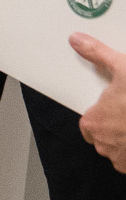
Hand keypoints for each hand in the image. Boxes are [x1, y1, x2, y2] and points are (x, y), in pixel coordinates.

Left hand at [72, 32, 125, 171]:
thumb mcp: (123, 68)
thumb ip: (97, 55)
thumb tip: (78, 41)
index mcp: (93, 123)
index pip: (88, 123)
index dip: (102, 114)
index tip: (114, 107)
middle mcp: (105, 145)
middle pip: (105, 137)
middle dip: (117, 127)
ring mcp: (123, 158)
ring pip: (120, 150)